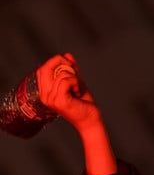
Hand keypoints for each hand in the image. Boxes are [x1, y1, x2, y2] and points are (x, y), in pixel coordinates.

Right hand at [36, 53, 116, 174]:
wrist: (90, 120)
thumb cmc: (83, 103)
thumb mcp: (76, 82)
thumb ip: (71, 69)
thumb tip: (67, 54)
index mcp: (45, 93)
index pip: (41, 70)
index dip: (54, 62)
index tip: (68, 64)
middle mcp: (45, 96)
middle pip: (45, 68)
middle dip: (60, 62)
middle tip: (74, 69)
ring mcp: (51, 99)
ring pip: (60, 74)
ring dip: (74, 77)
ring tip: (78, 88)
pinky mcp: (59, 101)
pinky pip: (66, 80)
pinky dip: (75, 82)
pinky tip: (78, 91)